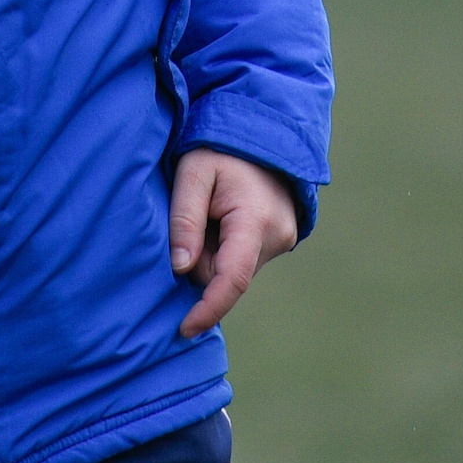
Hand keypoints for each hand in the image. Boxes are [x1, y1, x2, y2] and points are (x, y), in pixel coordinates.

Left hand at [169, 148, 297, 338]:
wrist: (261, 133)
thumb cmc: (222, 149)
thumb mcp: (193, 173)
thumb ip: (184, 219)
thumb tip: (180, 268)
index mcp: (255, 221)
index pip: (232, 278)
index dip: (208, 309)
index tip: (184, 329)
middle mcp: (277, 237)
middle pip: (225, 274)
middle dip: (200, 259)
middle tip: (195, 216)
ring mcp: (283, 241)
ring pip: (233, 269)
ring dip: (213, 252)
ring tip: (212, 211)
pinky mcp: (280, 241)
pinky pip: (242, 259)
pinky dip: (225, 248)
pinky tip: (223, 218)